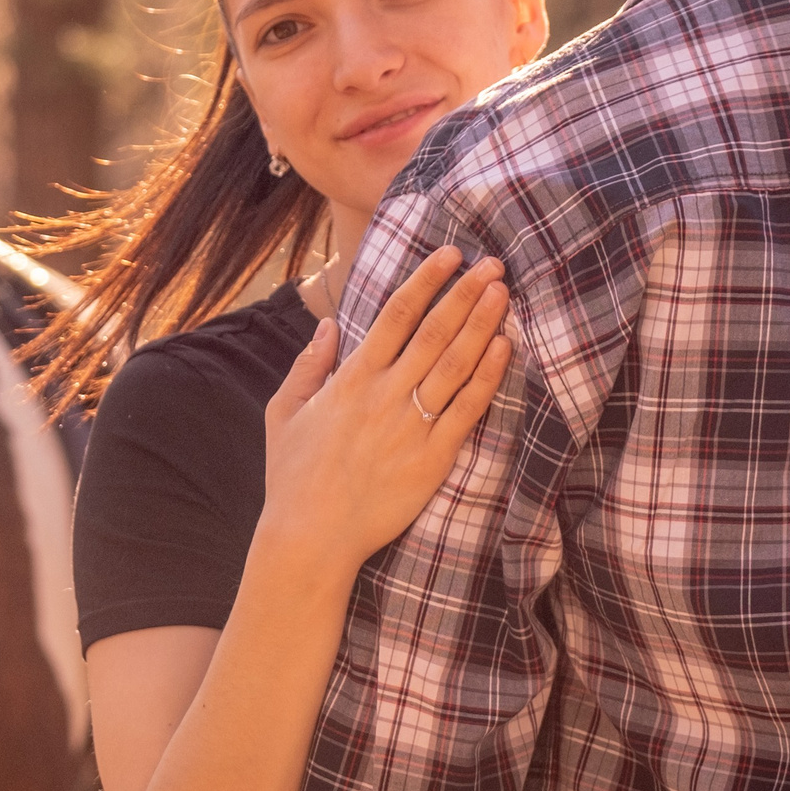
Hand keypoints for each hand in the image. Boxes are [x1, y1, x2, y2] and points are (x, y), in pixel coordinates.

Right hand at [260, 247, 511, 574]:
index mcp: (351, 379)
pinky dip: (488, 377)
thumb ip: (308, 365)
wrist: (311, 537)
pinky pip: (467, 409)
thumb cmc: (292, 477)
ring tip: (503, 293)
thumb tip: (327, 324)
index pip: (395, 314)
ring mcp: (412, 426)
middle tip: (493, 263)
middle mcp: (385, 395)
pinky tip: (505, 349)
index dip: (426, 280)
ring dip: (482, 324)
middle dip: (465, 292)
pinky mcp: (433, 459)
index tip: (449, 254)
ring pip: (456, 363)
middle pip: (434, 331)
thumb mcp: (284, 413)